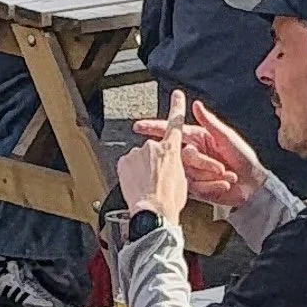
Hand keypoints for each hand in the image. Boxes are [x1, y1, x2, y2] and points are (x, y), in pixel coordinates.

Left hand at [115, 92, 189, 226]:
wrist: (153, 212)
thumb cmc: (170, 200)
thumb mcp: (183, 180)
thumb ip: (176, 165)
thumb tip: (170, 166)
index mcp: (171, 150)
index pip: (176, 124)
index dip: (177, 107)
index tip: (177, 94)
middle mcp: (153, 146)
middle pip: (152, 150)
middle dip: (153, 162)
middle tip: (156, 181)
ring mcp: (137, 153)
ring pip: (138, 158)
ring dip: (141, 169)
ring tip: (146, 187)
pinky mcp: (123, 161)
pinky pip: (127, 165)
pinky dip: (130, 174)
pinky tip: (136, 186)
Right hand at [130, 95, 262, 209]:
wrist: (251, 186)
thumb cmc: (243, 157)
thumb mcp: (227, 137)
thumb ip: (210, 122)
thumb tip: (196, 104)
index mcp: (198, 137)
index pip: (172, 130)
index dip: (155, 127)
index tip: (139, 126)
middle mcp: (191, 153)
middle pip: (181, 155)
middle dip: (202, 163)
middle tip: (221, 167)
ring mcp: (191, 171)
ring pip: (187, 172)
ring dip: (210, 175)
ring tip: (227, 175)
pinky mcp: (194, 187)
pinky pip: (194, 187)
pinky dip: (211, 186)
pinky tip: (224, 184)